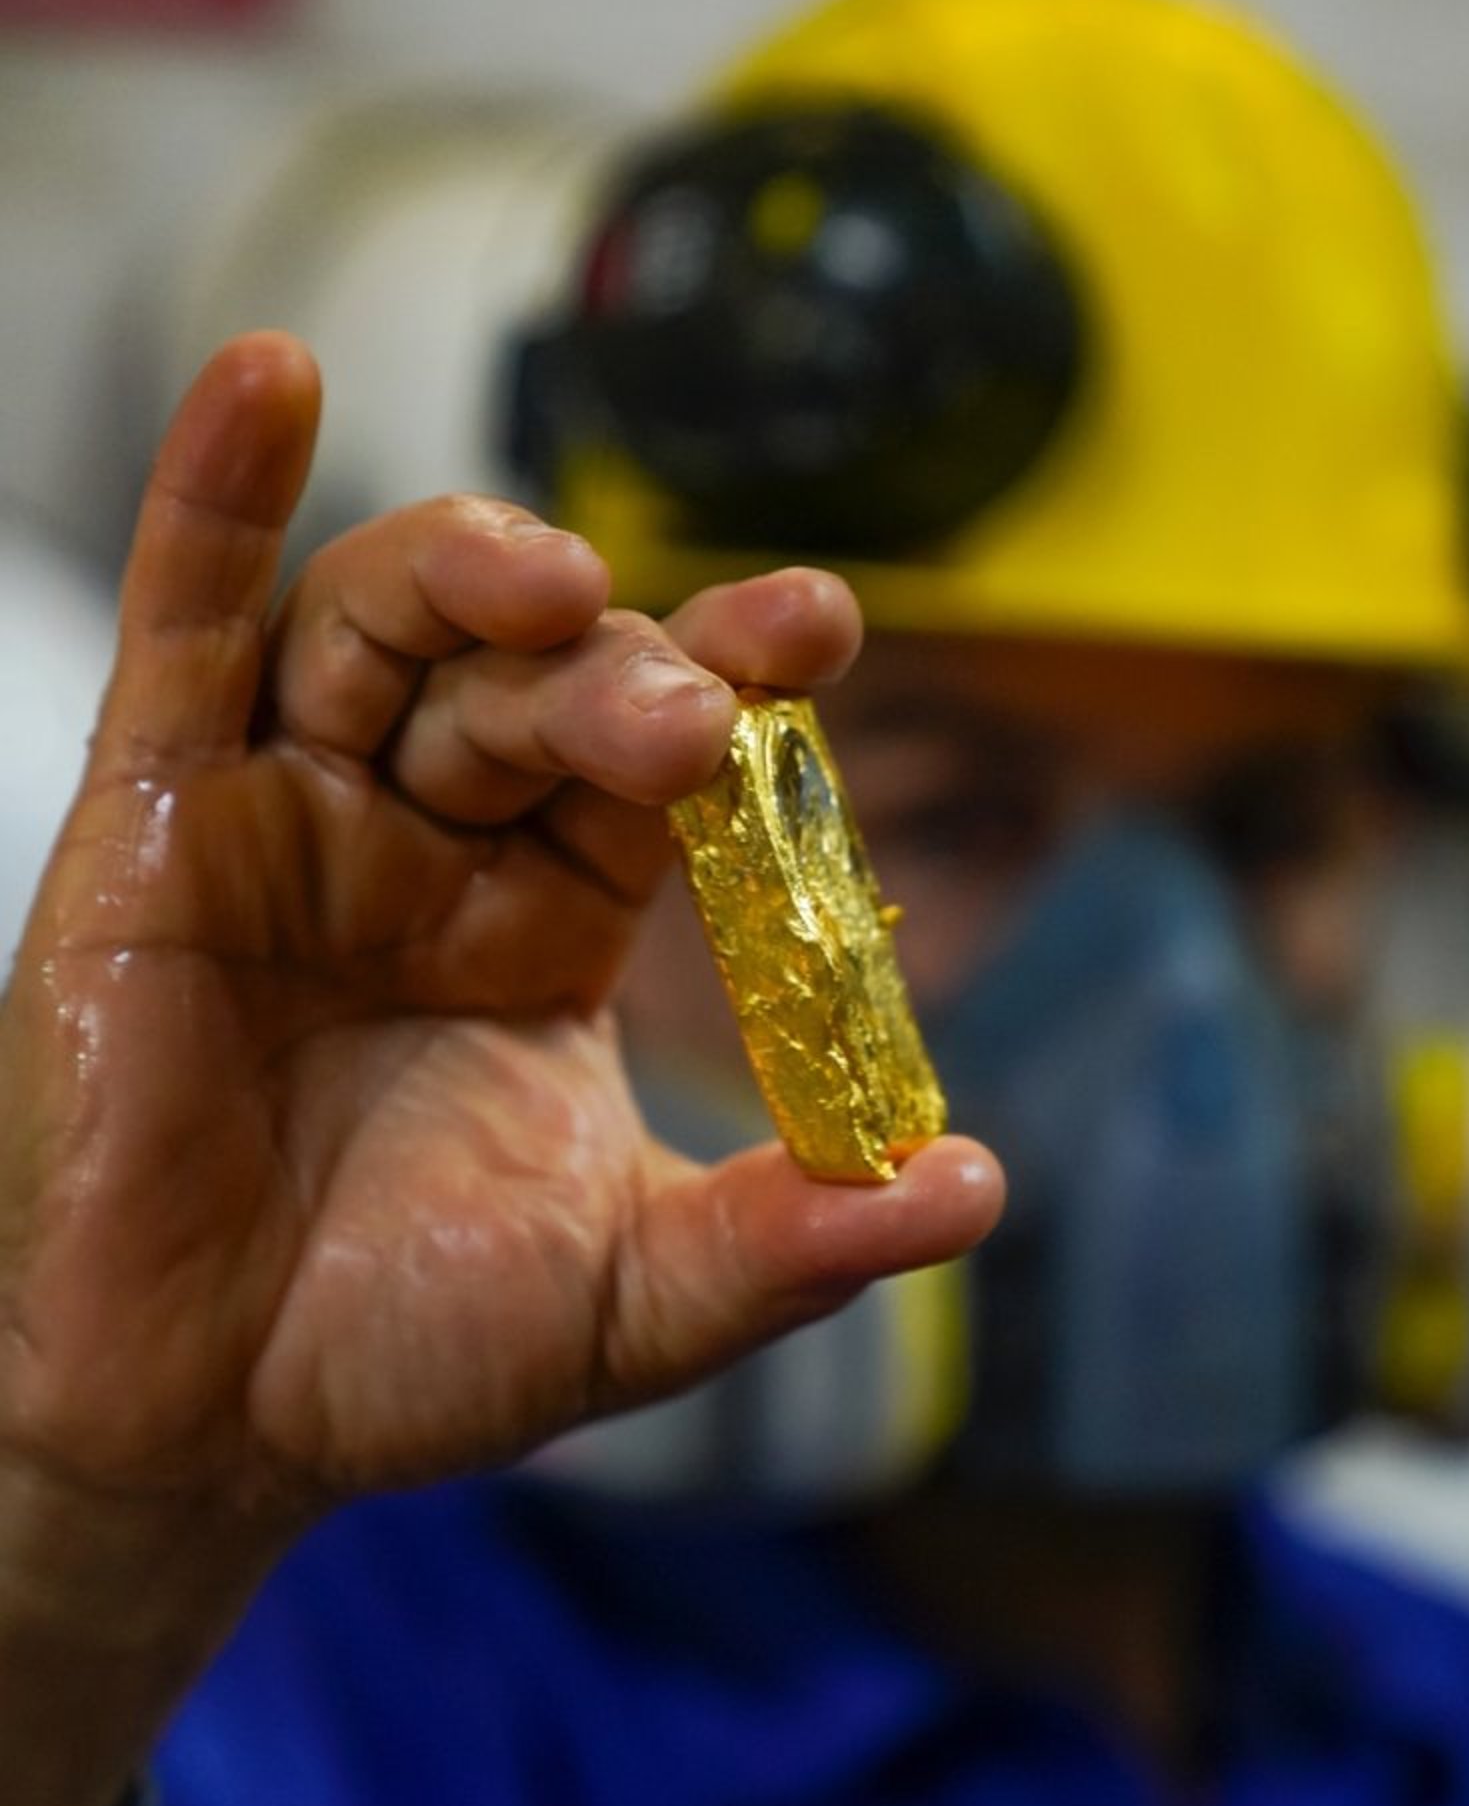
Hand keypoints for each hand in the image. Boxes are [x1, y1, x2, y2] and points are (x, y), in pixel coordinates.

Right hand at [0, 334, 1001, 1805]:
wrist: (206, 1425)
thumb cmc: (409, 1351)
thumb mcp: (636, 1296)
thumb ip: (792, 1238)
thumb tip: (975, 1190)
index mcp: (554, 921)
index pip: (662, 761)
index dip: (737, 681)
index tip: (820, 629)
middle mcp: (436, 847)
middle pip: (539, 684)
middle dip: (620, 675)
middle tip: (688, 719)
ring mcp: (296, 820)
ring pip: (385, 632)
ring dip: (469, 575)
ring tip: (553, 584)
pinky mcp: (157, 824)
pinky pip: (190, 633)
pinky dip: (219, 495)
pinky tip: (271, 379)